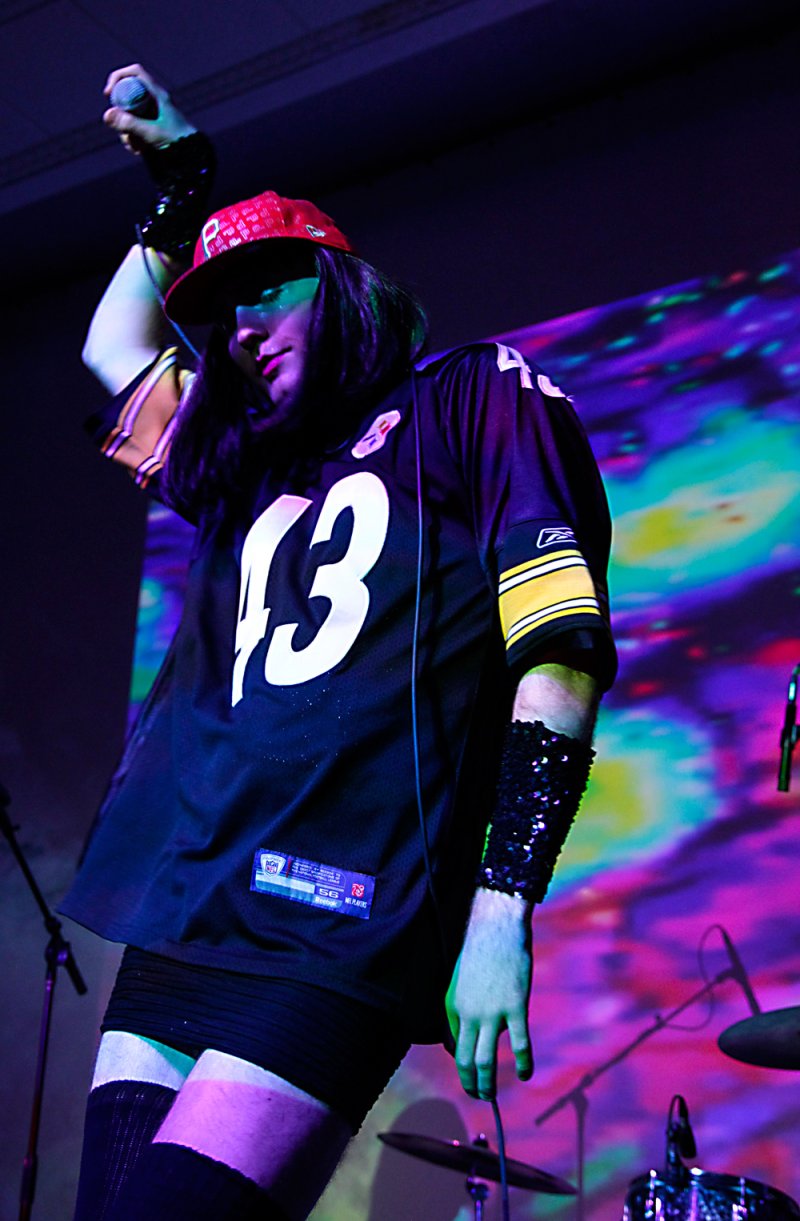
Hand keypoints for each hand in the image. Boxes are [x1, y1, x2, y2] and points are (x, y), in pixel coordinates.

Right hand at [103, 65, 195, 154]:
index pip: (135, 73)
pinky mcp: (149, 127)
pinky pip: (133, 128)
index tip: (109, 94)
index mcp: (158, 95)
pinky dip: (132, 139)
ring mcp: (150, 114)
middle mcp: (153, 101)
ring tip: (136, 147)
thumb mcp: (151, 133)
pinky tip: (139, 151)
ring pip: (128, 115)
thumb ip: (129, 124)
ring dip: (126, 132)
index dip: (118, 78)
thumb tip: (106, 115)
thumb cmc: (177, 142)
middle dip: (120, 114)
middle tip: (122, 130)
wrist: (192, 158)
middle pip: (126, 96)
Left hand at [445, 888, 532, 1099]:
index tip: (470, 1075)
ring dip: (488, 1084)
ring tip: (491, 1096)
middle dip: (470, 1084)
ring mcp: (492, 1013)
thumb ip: (457, 1011)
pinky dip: (523, 1063)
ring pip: (486, 1059)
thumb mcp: (458, 982)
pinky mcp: (515, 1007)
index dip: (461, 1066)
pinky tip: (525, 1074)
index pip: (453, 1047)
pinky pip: (519, 1044)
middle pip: (466, 1060)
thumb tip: (457, 1041)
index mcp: (453, 1007)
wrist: (496, 928)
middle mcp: (469, 1015)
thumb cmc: (478, 953)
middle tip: (478, 1096)